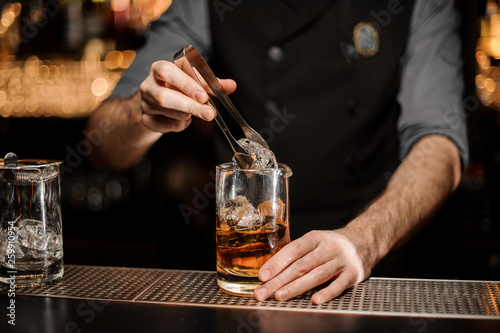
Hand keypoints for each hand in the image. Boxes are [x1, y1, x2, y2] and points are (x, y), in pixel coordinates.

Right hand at [139, 60, 236, 132]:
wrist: (161, 103)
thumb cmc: (180, 87)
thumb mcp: (196, 80)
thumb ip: (213, 82)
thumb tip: (231, 85)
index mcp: (159, 68)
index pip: (169, 72)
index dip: (186, 84)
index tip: (203, 96)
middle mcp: (148, 85)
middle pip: (165, 96)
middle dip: (190, 106)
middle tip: (209, 113)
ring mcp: (145, 103)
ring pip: (168, 112)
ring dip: (188, 115)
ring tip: (196, 112)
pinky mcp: (147, 120)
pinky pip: (166, 126)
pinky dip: (180, 124)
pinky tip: (183, 119)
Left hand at [254, 229, 374, 303]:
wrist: (365, 241)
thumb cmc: (332, 245)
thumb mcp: (316, 241)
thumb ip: (298, 254)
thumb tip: (272, 271)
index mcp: (316, 238)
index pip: (294, 249)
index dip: (277, 262)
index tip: (263, 275)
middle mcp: (328, 248)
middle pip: (301, 265)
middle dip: (280, 280)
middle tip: (263, 292)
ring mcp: (342, 261)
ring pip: (317, 275)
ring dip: (297, 287)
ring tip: (280, 296)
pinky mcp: (354, 274)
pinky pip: (339, 285)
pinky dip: (327, 293)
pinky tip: (315, 300)